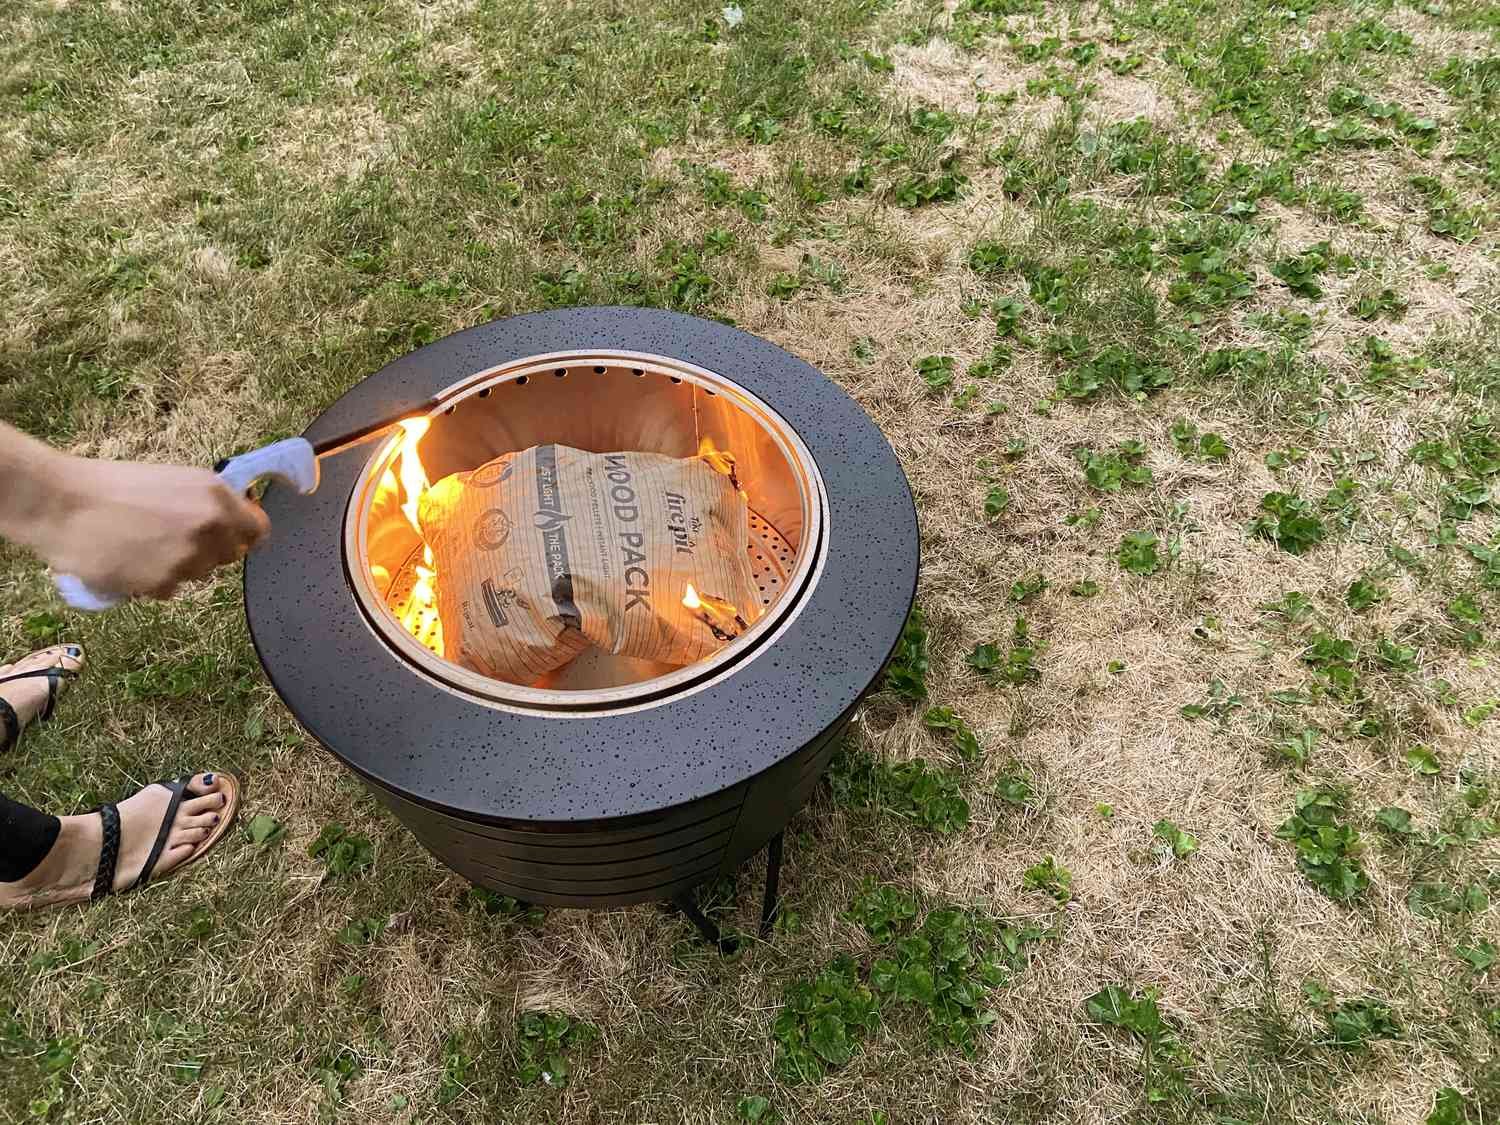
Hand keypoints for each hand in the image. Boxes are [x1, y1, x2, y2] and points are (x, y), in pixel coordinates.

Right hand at [36, 456, 270, 598]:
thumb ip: (208, 502)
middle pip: (229, 556)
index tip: (230, 536)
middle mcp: (211, 528)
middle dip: (209, 551)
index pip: (258, 530)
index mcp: (215, 496)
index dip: (243, 534)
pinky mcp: (164, 584)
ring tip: (141, 546)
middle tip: (171, 538)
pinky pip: (169, 590)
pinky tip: (128, 562)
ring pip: (198, 574)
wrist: (62, 505)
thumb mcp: (174, 480)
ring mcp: (189, 558)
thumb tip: (233, 519)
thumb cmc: (110, 486)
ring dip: (178, 567)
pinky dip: (153, 581)